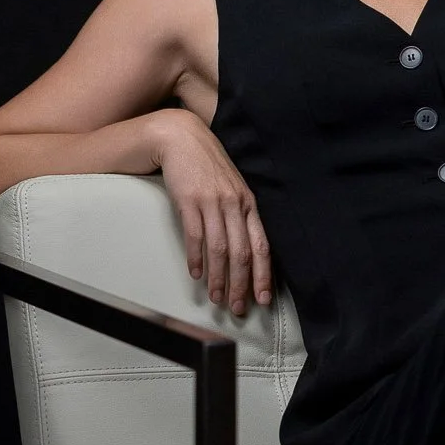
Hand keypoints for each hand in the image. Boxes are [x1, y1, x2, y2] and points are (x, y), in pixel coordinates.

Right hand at [149, 111, 272, 315]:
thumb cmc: (206, 166)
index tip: (263, 298)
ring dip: (218, 277)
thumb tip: (243, 249)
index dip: (264, 274)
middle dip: (241, 284)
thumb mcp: (231, 188)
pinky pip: (196, 235)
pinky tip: (196, 274)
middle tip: (238, 307)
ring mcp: (213, 201)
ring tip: (215, 297)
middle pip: (242, 252)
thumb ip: (239, 215)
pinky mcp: (190, 200)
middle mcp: (235, 204)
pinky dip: (197, 258)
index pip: (262, 245)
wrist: (181, 138)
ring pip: (220, 248)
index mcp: (249, 203)